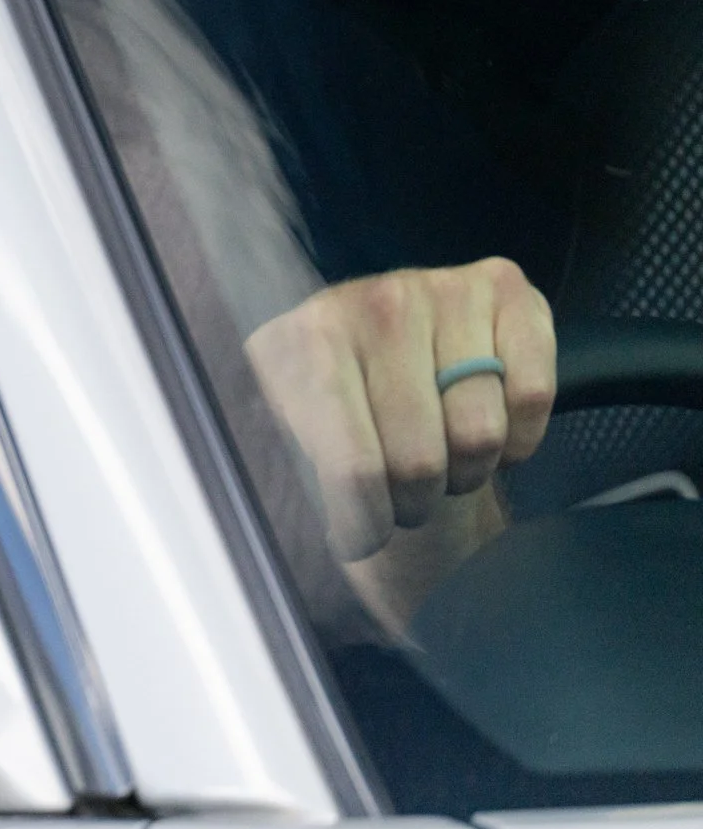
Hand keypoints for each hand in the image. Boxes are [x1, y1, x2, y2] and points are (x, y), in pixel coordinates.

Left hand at [247, 257, 554, 561]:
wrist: (389, 343)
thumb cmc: (341, 403)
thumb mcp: (296, 433)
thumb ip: (299, 471)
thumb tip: (306, 533)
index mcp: (304, 342)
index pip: (351, 466)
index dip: (366, 521)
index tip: (364, 540)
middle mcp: (372, 302)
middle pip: (419, 460)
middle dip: (415, 501)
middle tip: (405, 494)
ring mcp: (441, 288)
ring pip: (480, 433)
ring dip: (466, 470)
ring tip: (442, 456)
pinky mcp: (506, 288)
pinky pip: (532, 395)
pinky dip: (518, 435)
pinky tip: (488, 425)